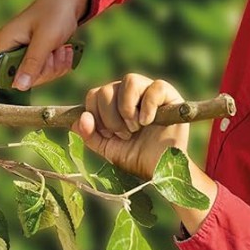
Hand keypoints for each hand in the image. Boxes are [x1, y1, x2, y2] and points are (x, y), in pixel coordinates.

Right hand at [0, 0, 89, 90]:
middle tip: (56, 48)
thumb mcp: (45, 39)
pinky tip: (64, 49)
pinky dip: (60, 62)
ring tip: (61, 46)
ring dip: (56, 64)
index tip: (44, 58)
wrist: (70, 0)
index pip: (7, 76)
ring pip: (41, 76)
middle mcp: (11, 51)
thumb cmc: (55, 13)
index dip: (28, 74)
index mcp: (4, 44)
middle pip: (27, 79)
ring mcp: (25, 54)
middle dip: (48, 67)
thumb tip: (19, 86)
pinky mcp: (38, 55)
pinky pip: (49, 71)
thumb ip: (32, 63)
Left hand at [71, 73, 188, 180]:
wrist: (162, 169)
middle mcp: (129, 92)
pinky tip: (149, 122)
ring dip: (127, 109)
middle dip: (111, 118)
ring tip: (136, 127)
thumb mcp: (108, 149)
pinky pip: (154, 87)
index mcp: (113, 102)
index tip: (108, 135)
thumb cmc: (136, 157)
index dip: (96, 116)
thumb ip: (90, 135)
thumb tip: (80, 119)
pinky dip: (148, 106)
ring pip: (129, 80)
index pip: (93, 95)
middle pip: (107, 89)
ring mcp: (149, 90)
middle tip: (125, 134)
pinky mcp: (168, 93)